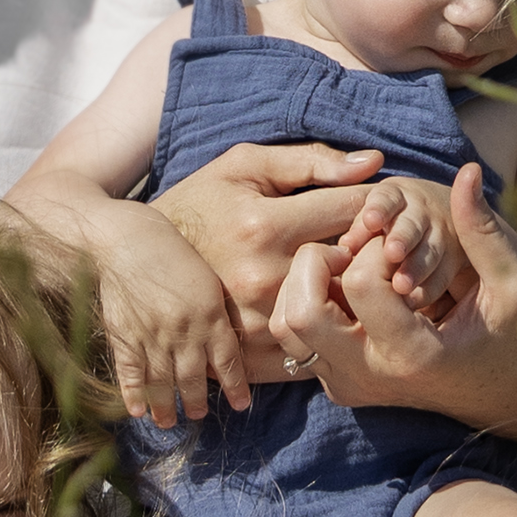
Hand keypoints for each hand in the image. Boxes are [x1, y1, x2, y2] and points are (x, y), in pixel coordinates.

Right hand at [88, 200, 248, 426]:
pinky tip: (137, 411)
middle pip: (194, 377)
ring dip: (168, 405)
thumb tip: (226, 334)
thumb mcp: (204, 272)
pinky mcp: (123, 335)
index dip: (235, 386)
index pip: (227, 360)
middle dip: (198, 401)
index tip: (241, 404)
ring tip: (171, 421)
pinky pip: (130, 372)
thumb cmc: (166, 244)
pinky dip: (133, 394)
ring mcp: (151, 336)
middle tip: (200, 415)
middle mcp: (183, 330)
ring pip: (163, 381)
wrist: (120, 237)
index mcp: (208, 313)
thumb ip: (215, 307)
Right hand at [151, 142, 383, 371]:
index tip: (379, 205)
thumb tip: (376, 163)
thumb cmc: (201, 201)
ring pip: (338, 311)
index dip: (377, 205)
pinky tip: (326, 311)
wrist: (137, 256)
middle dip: (370, 251)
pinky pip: (312, 348)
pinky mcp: (250, 355)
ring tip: (348, 275)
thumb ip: (311, 161)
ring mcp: (256, 322)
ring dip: (353, 294)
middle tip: (374, 242)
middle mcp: (262, 278)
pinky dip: (329, 331)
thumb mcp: (246, 166)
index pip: (353, 211)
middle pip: (354, 265)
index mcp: (263, 226)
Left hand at [271, 162, 516, 430]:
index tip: (393, 245)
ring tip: (346, 269)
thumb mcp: (513, 283)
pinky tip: (344, 289)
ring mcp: (346, 385)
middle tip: (350, 251)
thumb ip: (486, 230)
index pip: (359, 282)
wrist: (497, 395)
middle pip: (299, 313)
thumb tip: (469, 172)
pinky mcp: (334, 385)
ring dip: (303, 283)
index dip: (372, 247)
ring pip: (284, 326)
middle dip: (317, 263)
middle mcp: (369, 376)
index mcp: (412, 352)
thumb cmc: (513, 335)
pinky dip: (306, 302)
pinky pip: (292, 339)